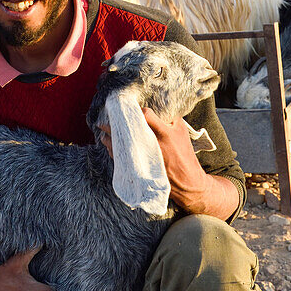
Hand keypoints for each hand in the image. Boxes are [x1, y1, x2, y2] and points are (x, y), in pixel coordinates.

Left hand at [101, 109, 237, 219]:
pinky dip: (112, 148)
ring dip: (110, 134)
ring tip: (103, 127)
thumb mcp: (182, 133)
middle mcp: (152, 145)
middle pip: (128, 128)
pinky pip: (120, 157)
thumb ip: (170, 119)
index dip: (138, 110)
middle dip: (117, 120)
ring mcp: (143, 158)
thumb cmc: (184, 155)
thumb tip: (157, 108)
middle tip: (110, 113)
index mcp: (164, 134)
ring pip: (121, 143)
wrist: (186, 182)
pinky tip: (107, 142)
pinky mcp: (138, 169)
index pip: (146, 115)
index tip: (133, 108)